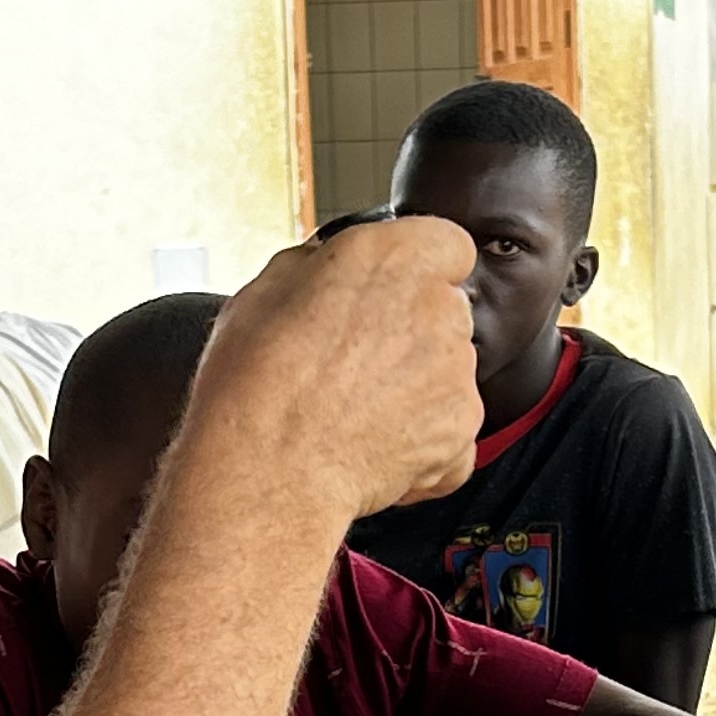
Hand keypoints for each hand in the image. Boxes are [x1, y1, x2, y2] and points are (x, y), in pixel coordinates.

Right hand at [189, 216, 482, 522]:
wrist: (269, 470)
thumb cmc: (255, 381)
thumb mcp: (265, 290)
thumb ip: (315, 266)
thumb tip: (322, 268)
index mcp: (396, 256)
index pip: (446, 246)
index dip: (419, 272)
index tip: (390, 294)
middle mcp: (440, 307)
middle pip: (446, 313)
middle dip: (412, 334)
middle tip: (356, 364)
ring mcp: (458, 373)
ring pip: (448, 374)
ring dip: (416, 391)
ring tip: (356, 416)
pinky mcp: (460, 432)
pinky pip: (450, 435)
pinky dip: (423, 448)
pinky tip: (373, 452)